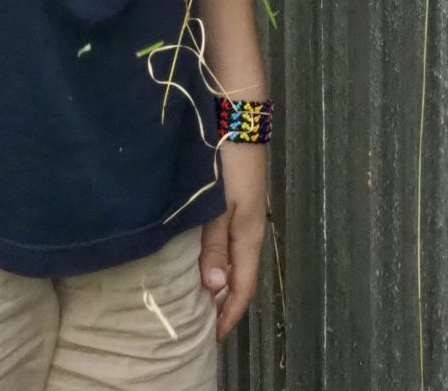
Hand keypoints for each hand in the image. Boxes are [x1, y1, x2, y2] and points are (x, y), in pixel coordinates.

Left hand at [200, 141, 266, 338]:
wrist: (236, 110)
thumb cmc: (227, 160)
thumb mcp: (219, 203)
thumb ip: (215, 243)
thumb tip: (215, 286)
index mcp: (249, 232)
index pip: (243, 284)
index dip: (230, 313)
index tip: (212, 337)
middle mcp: (249, 224)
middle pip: (240, 273)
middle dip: (224, 300)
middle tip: (200, 322)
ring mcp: (243, 208)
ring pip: (232, 255)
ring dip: (218, 278)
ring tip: (197, 295)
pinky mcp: (234, 194)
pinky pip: (226, 238)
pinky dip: (215, 256)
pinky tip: (199, 255)